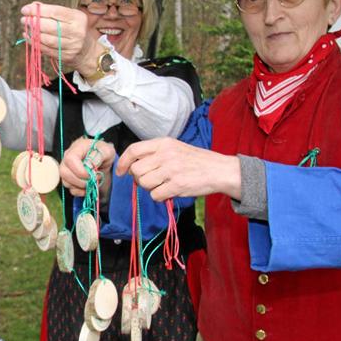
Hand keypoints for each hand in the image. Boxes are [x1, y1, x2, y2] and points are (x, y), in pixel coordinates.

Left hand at [19, 2, 99, 74]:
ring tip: (26, 28)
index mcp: (78, 18)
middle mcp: (77, 32)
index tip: (25, 9)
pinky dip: (35, 44)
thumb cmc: (73, 30)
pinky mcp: (66, 56)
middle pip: (52, 26)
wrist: (87, 52)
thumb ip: (51, 11)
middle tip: (24, 19)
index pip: (56, 12)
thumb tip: (32, 6)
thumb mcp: (68, 17)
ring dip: (34, 34)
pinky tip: (29, 37)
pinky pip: (47, 50)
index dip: (39, 10)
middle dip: (34, 22)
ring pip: (48, 40)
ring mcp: (72, 46)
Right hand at [59, 137, 115, 196]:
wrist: (104, 160)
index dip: (79, 170)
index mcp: (77, 147)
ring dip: (82, 186)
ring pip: (66, 182)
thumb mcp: (107, 151)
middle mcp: (68, 157)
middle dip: (80, 181)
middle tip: (93, 179)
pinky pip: (71, 189)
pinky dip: (81, 191)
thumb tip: (90, 164)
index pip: (70, 159)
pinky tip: (89, 186)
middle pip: (64, 172)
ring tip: (93, 181)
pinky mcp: (69, 179)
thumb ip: (99, 156)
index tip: (92, 174)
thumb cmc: (104, 153)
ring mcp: (67, 169)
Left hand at [115, 137, 240, 200]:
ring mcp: (171, 169)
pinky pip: (155, 195)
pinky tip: (170, 191)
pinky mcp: (177, 185)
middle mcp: (165, 154)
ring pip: (144, 183)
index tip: (121, 172)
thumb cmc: (195, 161)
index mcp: (163, 143)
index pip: (133, 150)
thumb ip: (154, 154)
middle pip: (136, 170)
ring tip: (164, 184)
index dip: (123, 162)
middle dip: (139, 179)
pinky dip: (160, 197)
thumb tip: (131, 167)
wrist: (219, 170)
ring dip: (151, 188)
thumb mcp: (174, 148)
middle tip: (152, 180)